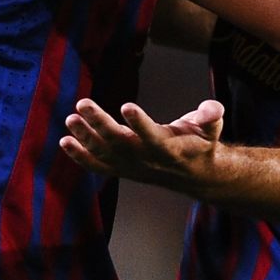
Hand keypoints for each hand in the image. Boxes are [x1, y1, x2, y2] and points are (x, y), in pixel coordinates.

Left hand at [59, 98, 224, 194]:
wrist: (194, 175)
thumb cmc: (200, 144)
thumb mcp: (211, 129)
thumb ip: (211, 116)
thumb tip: (213, 108)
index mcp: (170, 149)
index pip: (153, 136)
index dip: (140, 123)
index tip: (127, 106)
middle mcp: (147, 160)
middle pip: (120, 143)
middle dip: (100, 123)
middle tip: (82, 103)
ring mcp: (132, 167)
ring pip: (105, 154)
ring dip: (85, 137)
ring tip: (70, 118)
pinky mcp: (122, 170)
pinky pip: (98, 166)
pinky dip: (80, 156)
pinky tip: (65, 141)